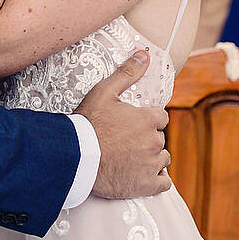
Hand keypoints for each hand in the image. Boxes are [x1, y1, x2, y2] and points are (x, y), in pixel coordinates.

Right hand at [77, 50, 171, 198]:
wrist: (75, 157)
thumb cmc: (87, 123)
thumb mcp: (104, 92)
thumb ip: (127, 72)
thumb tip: (145, 54)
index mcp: (148, 119)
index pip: (161, 118)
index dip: (148, 120)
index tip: (135, 124)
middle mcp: (154, 141)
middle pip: (160, 138)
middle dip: (147, 139)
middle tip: (127, 142)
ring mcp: (151, 164)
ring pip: (163, 159)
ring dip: (152, 158)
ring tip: (132, 158)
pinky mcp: (145, 185)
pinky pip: (163, 183)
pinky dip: (157, 180)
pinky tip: (145, 176)